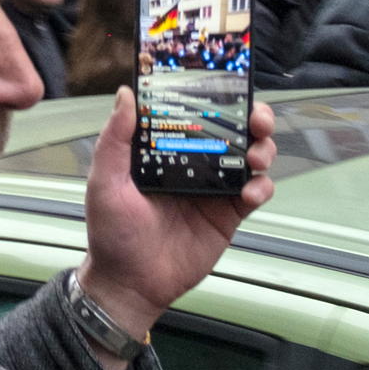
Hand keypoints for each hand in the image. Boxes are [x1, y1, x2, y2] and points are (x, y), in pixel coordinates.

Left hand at [78, 87, 275, 369]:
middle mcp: (194, 163)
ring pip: (251, 157)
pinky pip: (255, 193)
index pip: (196, 113)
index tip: (228, 86)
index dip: (216, 97)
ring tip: (256, 157)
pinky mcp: (228, 215)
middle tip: (257, 119)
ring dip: (263, 149)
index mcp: (166, 149)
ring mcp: (214, 188)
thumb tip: (125, 94)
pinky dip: (261, 188)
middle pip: (234, 130)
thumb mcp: (105, 181)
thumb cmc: (111, 232)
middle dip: (254, 118)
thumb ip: (115, 139)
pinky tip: (250, 193)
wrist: (130, 283)